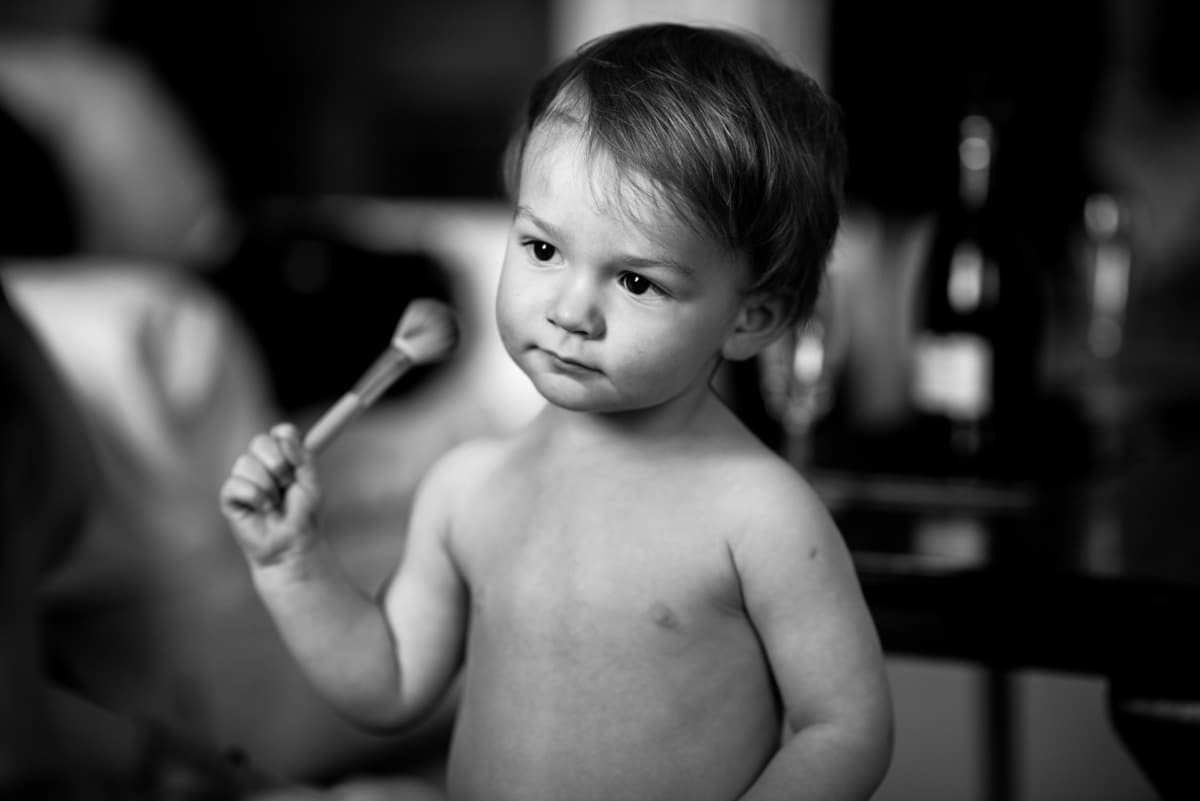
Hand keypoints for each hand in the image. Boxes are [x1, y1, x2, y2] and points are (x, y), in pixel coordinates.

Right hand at [219, 422, 321, 566]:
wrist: (293, 545)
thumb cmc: (303, 515)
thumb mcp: (311, 483)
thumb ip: (302, 457)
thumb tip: (285, 437)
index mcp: (284, 457)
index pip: (280, 432)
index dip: (286, 439)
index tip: (296, 457)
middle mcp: (262, 464)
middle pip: (260, 441)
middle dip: (277, 463)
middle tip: (287, 484)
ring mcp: (244, 479)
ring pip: (245, 462)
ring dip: (267, 485)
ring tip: (275, 504)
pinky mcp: (230, 496)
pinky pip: (235, 484)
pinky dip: (255, 497)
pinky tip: (263, 510)